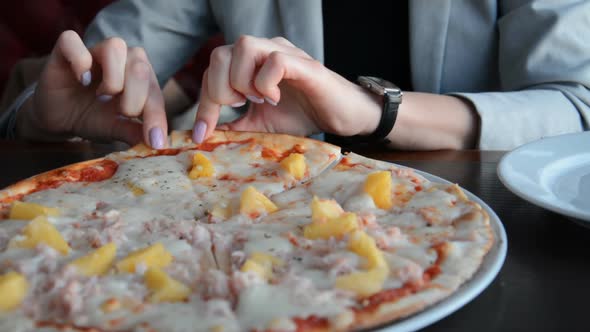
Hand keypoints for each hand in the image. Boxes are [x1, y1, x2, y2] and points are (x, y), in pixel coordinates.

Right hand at [16, 30, 167, 147]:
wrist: (59, 117)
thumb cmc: (92, 117)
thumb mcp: (115, 129)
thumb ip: (135, 133)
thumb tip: (158, 144)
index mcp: (141, 78)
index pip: (155, 93)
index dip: (156, 117)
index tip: (154, 141)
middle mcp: (122, 58)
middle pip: (141, 66)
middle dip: (135, 97)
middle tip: (122, 112)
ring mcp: (95, 51)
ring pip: (115, 47)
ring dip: (112, 78)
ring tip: (102, 95)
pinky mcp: (66, 49)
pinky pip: (73, 40)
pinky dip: (80, 60)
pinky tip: (82, 80)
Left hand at [192, 35, 381, 142]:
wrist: (342, 118)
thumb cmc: (303, 115)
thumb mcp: (261, 124)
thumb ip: (235, 126)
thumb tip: (205, 136)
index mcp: (250, 63)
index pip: (212, 70)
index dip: (203, 103)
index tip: (201, 133)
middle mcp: (264, 51)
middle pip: (219, 53)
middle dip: (219, 89)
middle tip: (239, 109)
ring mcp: (284, 53)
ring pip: (243, 45)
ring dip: (241, 80)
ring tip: (257, 101)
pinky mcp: (304, 64)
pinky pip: (274, 61)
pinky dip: (267, 82)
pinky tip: (275, 99)